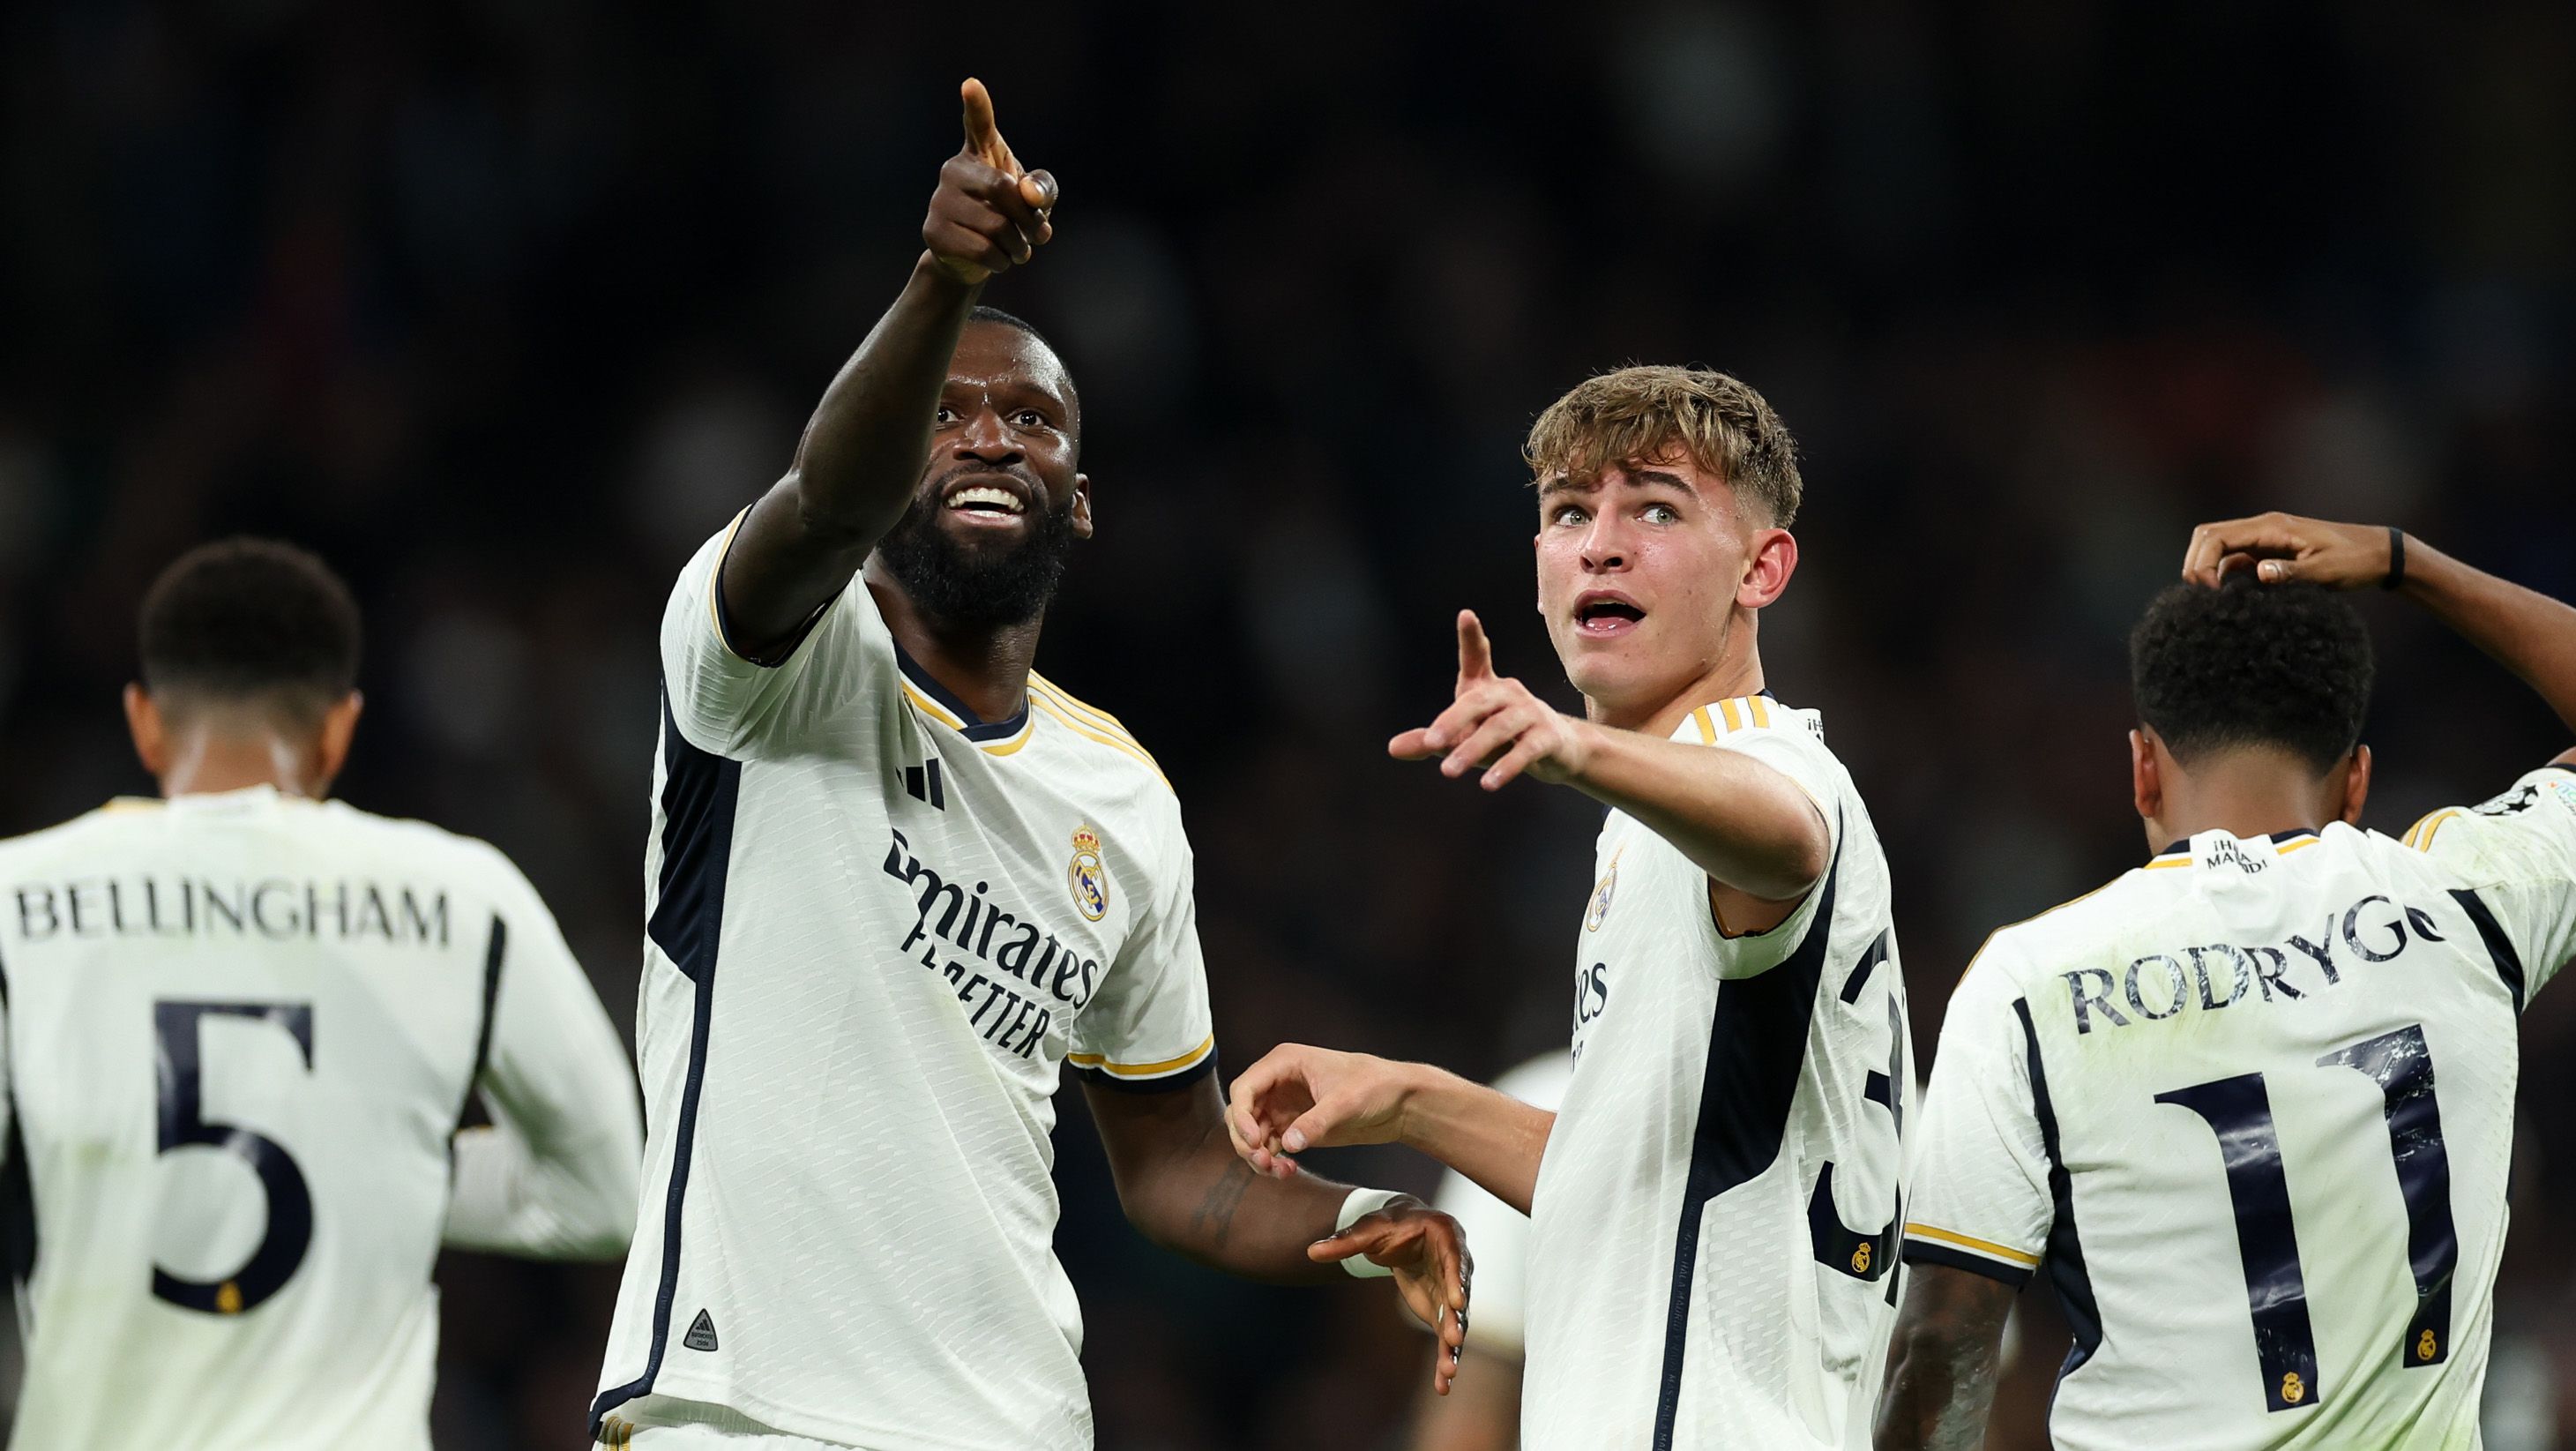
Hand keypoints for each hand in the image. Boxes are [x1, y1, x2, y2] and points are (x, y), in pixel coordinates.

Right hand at [923, 78, 1058, 285]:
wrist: (973, 259)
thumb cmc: (1008, 218)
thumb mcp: (1035, 201)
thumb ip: (1042, 188)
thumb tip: (1029, 194)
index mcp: (980, 153)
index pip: (978, 125)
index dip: (977, 106)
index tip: (972, 85)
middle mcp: (954, 170)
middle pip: (1001, 189)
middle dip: (1029, 219)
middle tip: (1040, 235)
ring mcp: (939, 200)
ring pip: (994, 225)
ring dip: (1019, 246)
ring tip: (1020, 251)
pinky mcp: (933, 231)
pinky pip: (981, 250)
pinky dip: (1002, 261)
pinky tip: (1000, 260)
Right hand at [1227, 1044, 1415, 1177]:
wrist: (1400, 1102)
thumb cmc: (1376, 1086)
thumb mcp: (1345, 1102)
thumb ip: (1316, 1122)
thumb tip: (1289, 1143)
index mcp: (1285, 1063)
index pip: (1245, 1088)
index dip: (1241, 1115)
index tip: (1254, 1141)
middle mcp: (1279, 1083)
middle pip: (1242, 1113)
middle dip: (1246, 1140)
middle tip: (1263, 1162)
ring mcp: (1285, 1105)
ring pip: (1253, 1133)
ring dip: (1258, 1154)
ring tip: (1279, 1171)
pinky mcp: (1295, 1126)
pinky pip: (1271, 1145)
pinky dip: (1273, 1160)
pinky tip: (1287, 1170)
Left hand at [1310, 1197, 1475, 1395]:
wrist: (1403, 1231)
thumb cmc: (1389, 1225)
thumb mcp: (1367, 1230)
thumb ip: (1344, 1241)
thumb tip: (1311, 1252)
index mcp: (1444, 1235)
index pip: (1454, 1260)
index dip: (1456, 1280)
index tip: (1457, 1302)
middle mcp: (1457, 1265)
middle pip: (1459, 1295)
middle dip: (1456, 1319)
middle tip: (1453, 1339)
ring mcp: (1452, 1290)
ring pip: (1456, 1321)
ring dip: (1452, 1347)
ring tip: (1448, 1373)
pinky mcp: (1443, 1311)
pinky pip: (1445, 1336)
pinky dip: (1444, 1358)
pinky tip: (1442, 1385)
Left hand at [1390, 610, 1594, 790]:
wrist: (1558, 750)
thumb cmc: (1502, 738)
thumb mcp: (1464, 739)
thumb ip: (1430, 741)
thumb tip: (1391, 748)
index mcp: (1487, 688)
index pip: (1478, 658)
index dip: (1472, 638)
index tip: (1466, 616)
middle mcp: (1509, 694)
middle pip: (1478, 701)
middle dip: (1453, 721)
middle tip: (1431, 742)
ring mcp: (1531, 714)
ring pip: (1500, 727)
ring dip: (1473, 749)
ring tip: (1448, 771)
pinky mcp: (1547, 738)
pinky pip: (1526, 751)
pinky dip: (1506, 767)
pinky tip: (1488, 784)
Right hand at [2182, 511, 2396, 589]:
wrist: (2378, 554)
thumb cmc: (2355, 560)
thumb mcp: (2326, 570)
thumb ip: (2290, 572)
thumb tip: (2256, 572)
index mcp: (2272, 527)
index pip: (2215, 537)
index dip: (2201, 563)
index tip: (2209, 592)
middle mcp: (2262, 528)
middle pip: (2207, 537)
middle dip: (2195, 564)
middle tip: (2202, 598)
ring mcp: (2264, 540)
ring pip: (2217, 548)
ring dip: (2208, 570)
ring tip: (2217, 601)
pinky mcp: (2268, 552)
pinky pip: (2234, 560)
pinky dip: (2225, 577)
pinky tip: (2236, 598)